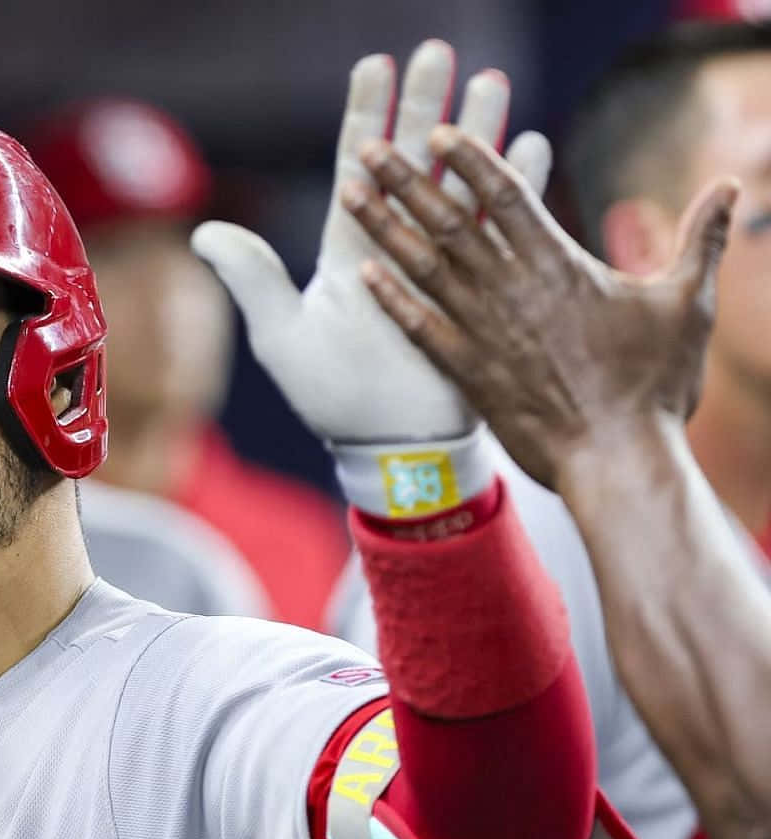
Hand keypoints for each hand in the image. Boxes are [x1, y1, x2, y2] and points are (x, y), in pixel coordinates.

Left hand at [192, 40, 551, 444]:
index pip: (358, 169)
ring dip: (476, 136)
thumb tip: (204, 232)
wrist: (387, 449)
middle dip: (424, 105)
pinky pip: (503, 235)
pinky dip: (516, 190)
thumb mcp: (283, 338)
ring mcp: (442, 268)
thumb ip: (252, 280)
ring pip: (461, 186)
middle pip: (413, 163)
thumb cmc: (331, 399)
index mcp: (349, 252)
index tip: (375, 65)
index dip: (366, 117)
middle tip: (436, 52)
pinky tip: (530, 146)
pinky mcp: (480, 294)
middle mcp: (397, 249)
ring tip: (492, 80)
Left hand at [344, 124, 736, 490]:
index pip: (510, 197)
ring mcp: (486, 332)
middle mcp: (514, 291)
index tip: (441, 134)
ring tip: (349, 192)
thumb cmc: (655, 387)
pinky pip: (420, 329)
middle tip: (369, 148)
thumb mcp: (687, 303)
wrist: (618, 461)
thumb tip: (733, 188)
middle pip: (452, 221)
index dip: (474, 161)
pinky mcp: (468, 373)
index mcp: (561, 267)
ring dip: (384, 227)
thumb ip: (700, 241)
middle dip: (408, 180)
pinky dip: (391, 300)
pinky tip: (362, 274)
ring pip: (425, 266)